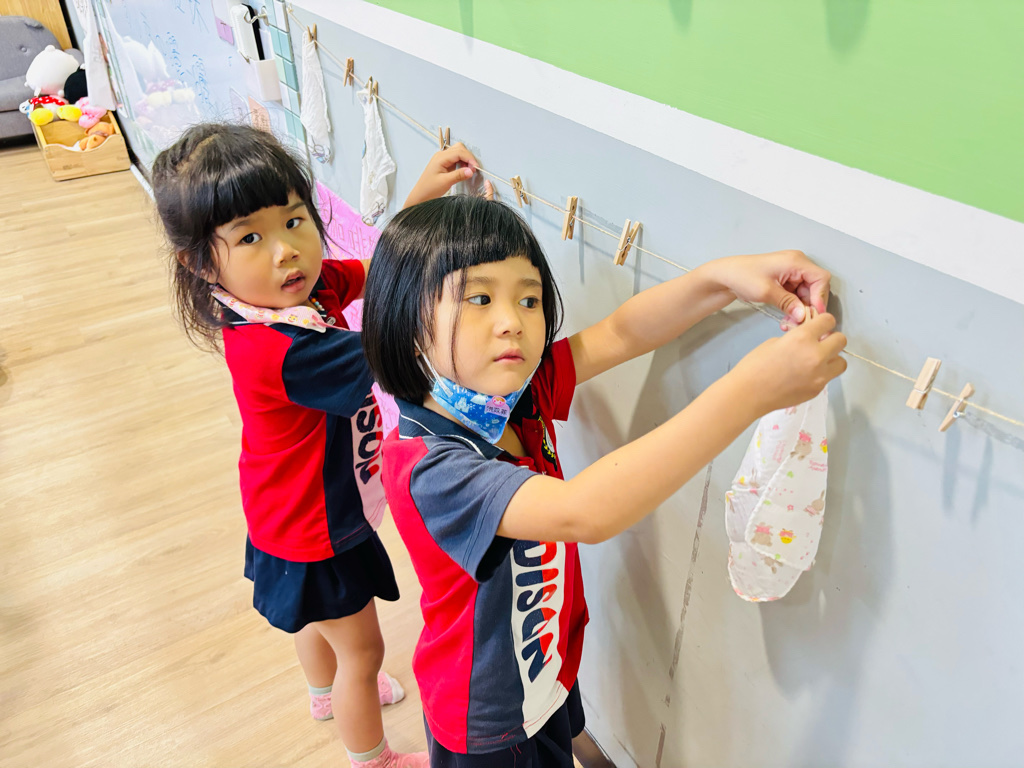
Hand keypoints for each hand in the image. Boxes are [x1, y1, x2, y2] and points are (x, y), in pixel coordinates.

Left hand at [402, 141, 493, 207]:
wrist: (421, 195)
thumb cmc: (430, 189)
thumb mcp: (445, 182)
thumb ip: (459, 175)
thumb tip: (471, 170)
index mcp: (441, 158)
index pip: (459, 152)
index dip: (469, 158)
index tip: (476, 168)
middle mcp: (442, 155)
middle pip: (459, 148)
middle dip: (468, 157)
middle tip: (473, 169)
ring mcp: (443, 159)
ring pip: (458, 152)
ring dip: (466, 159)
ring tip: (469, 171)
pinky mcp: (444, 164)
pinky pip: (456, 159)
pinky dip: (462, 163)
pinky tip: (464, 171)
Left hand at [704, 250, 830, 324]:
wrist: (726, 276)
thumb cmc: (743, 276)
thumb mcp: (767, 291)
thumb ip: (788, 303)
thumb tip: (803, 315)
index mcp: (795, 261)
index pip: (821, 278)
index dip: (820, 297)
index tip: (813, 313)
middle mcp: (796, 264)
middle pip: (815, 287)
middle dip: (808, 305)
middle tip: (800, 322)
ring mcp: (791, 272)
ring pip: (806, 293)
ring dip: (800, 309)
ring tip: (790, 322)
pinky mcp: (785, 280)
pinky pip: (796, 295)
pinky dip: (793, 306)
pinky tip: (787, 317)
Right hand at [731, 312, 846, 415]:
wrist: (748, 393)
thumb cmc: (754, 365)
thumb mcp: (775, 342)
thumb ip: (796, 339)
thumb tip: (808, 342)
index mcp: (802, 337)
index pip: (828, 321)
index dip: (823, 322)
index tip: (818, 326)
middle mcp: (816, 355)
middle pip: (841, 340)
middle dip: (832, 339)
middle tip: (819, 344)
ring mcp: (820, 375)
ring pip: (841, 362)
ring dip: (832, 358)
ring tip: (817, 362)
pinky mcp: (817, 390)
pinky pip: (828, 377)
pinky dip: (821, 374)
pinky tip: (804, 376)